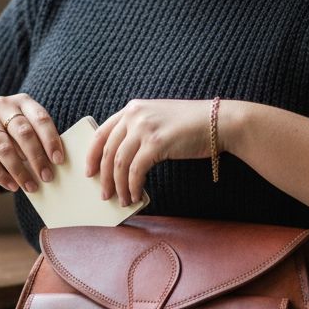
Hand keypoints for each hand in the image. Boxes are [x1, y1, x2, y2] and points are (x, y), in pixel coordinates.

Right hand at [0, 94, 62, 193]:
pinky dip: (1, 175)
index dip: (50, 139)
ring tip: (31, 186)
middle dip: (37, 157)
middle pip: (23, 132)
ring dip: (19, 170)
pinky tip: (12, 186)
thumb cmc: (12, 136)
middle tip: (47, 177)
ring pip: (5, 148)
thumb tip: (54, 166)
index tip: (58, 160)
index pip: (40, 118)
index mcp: (23, 101)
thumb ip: (39, 141)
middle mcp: (2, 106)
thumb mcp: (27, 131)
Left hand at [85, 99, 211, 205]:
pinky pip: (136, 171)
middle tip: (104, 194)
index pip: (102, 133)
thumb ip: (139, 130)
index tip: (89, 172)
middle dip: (104, 177)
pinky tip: (135, 196)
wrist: (218, 122)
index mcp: (132, 108)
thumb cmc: (191, 125)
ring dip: (119, 186)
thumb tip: (122, 159)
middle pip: (108, 151)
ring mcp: (145, 128)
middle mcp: (134, 115)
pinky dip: (133, 186)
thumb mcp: (158, 118)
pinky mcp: (157, 143)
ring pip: (120, 163)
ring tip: (121, 200)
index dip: (92, 155)